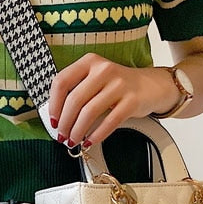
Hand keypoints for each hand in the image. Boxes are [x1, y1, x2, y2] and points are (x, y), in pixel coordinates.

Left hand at [48, 53, 175, 147]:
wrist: (150, 85)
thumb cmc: (116, 86)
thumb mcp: (94, 79)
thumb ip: (76, 91)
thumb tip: (57, 118)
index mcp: (89, 62)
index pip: (62, 82)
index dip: (54, 104)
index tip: (53, 120)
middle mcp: (104, 70)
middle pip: (75, 100)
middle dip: (65, 123)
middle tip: (62, 136)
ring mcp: (119, 84)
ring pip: (90, 112)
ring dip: (78, 131)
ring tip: (73, 140)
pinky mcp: (132, 101)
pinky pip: (109, 121)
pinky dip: (96, 135)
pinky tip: (90, 141)